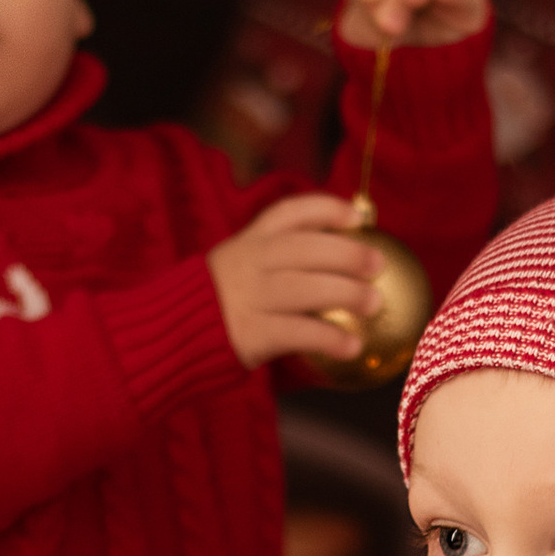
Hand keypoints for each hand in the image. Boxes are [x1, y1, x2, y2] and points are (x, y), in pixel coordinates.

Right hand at [208, 188, 382, 368]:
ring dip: (346, 294)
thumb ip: (284, 255)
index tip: (357, 216)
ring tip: (375, 304)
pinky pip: (297, 332)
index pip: (290, 212)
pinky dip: (329, 338)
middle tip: (378, 264)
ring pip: (304, 288)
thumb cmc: (226, 299)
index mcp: (251, 240)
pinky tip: (353, 346)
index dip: (326, 209)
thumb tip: (347, 253)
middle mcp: (250, 262)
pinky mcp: (250, 332)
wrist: (176, 333)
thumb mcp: (245, 263)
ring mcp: (249, 297)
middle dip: (347, 253)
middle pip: (304, 248)